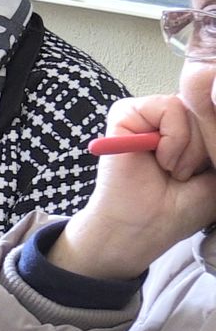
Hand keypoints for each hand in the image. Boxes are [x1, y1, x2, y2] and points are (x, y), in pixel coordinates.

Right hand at [52, 95, 215, 278]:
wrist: (146, 225)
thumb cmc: (180, 204)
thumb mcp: (215, 168)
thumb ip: (215, 136)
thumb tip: (212, 105)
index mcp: (185, 126)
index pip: (210, 109)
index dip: (214, 139)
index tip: (203, 169)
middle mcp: (165, 117)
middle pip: (202, 108)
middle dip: (203, 147)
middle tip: (183, 174)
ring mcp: (144, 113)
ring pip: (188, 106)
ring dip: (186, 147)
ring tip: (169, 169)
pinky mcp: (124, 114)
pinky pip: (168, 107)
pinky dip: (172, 138)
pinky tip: (158, 159)